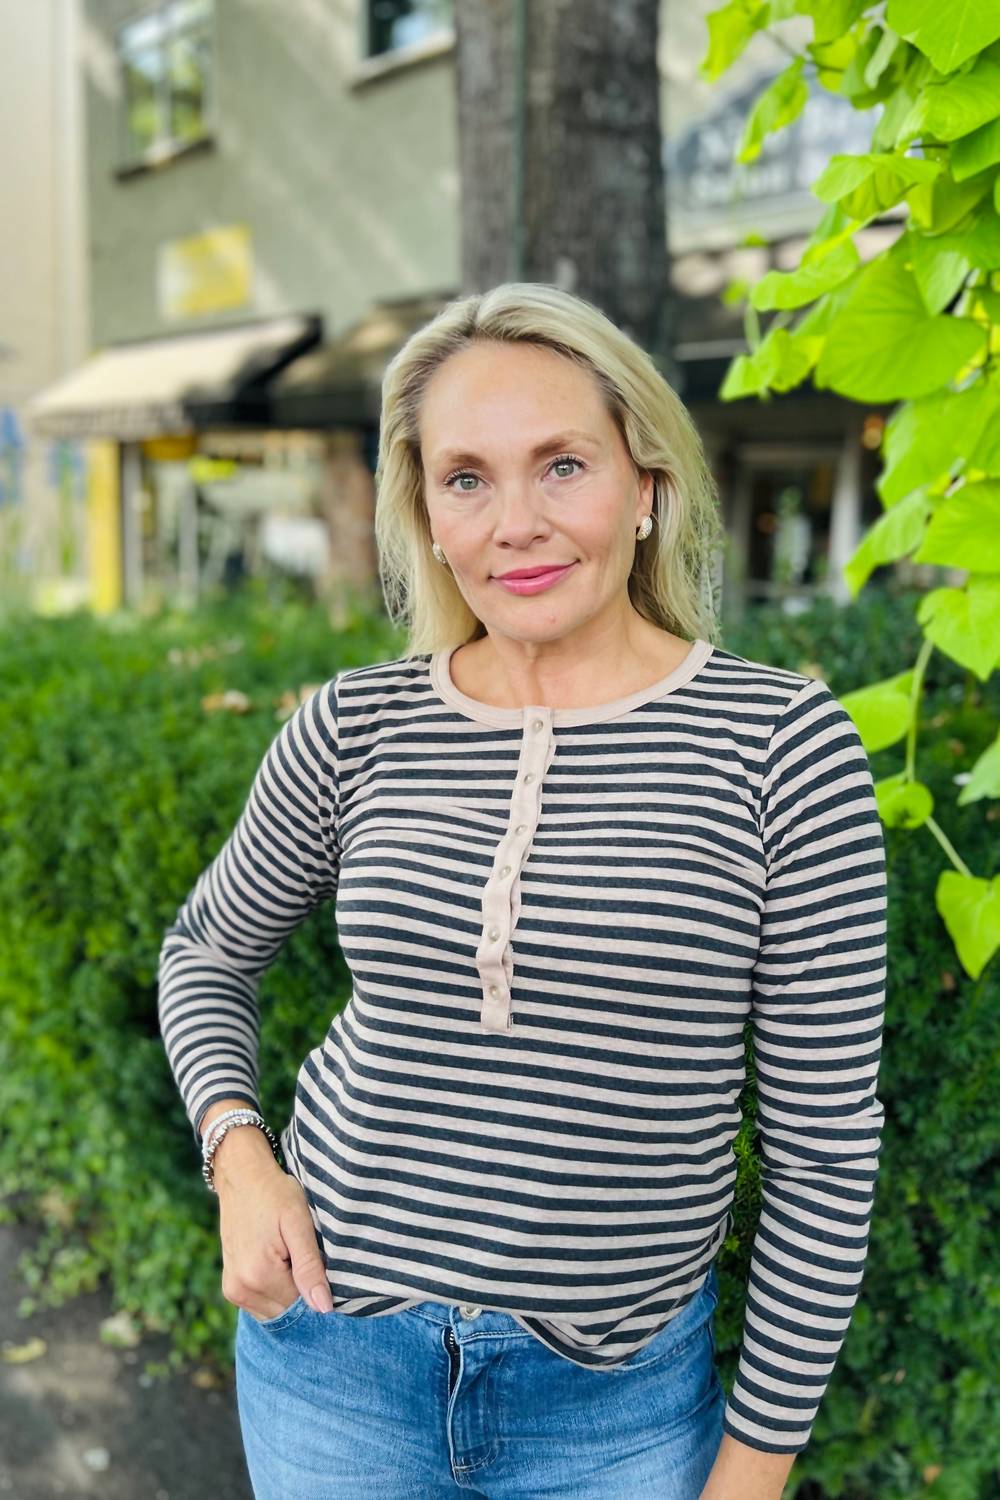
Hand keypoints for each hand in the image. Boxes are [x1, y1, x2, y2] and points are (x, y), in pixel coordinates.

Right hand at [217, 1157, 333, 1321]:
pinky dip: (276, 1291)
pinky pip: (261, 1304)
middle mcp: (241, 1289)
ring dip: (288, 1292)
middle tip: (305, 1255)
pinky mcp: (230, 1286)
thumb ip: (310, 1267)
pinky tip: (280, 1263)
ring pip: (275, 1311)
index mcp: (259, 1275)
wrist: (242, 1176)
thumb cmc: (274, 1194)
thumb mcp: (298, 1224)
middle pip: (287, 1311)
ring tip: (291, 1256)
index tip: (321, 1263)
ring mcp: (232, 1290)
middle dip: (302, 1291)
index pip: (302, 1305)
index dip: (318, 1288)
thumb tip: (324, 1308)